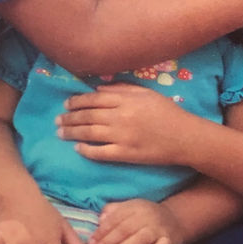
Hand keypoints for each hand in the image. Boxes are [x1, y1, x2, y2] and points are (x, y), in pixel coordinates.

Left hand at [58, 83, 193, 165]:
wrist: (185, 137)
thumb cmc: (168, 113)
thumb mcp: (147, 93)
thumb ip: (122, 89)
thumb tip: (98, 89)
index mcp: (125, 100)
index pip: (93, 99)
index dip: (76, 101)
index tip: (66, 104)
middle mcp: (120, 117)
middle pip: (87, 116)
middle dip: (69, 118)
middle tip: (57, 120)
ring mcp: (122, 137)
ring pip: (89, 133)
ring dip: (72, 133)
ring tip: (60, 133)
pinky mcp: (125, 154)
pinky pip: (100, 153)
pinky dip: (86, 150)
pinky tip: (78, 149)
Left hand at [90, 199, 184, 243]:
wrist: (176, 219)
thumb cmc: (147, 217)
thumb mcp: (131, 208)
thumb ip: (114, 211)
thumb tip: (100, 220)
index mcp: (135, 207)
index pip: (115, 219)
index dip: (102, 231)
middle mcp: (147, 216)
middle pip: (125, 229)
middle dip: (108, 242)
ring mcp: (159, 228)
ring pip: (140, 238)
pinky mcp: (170, 240)